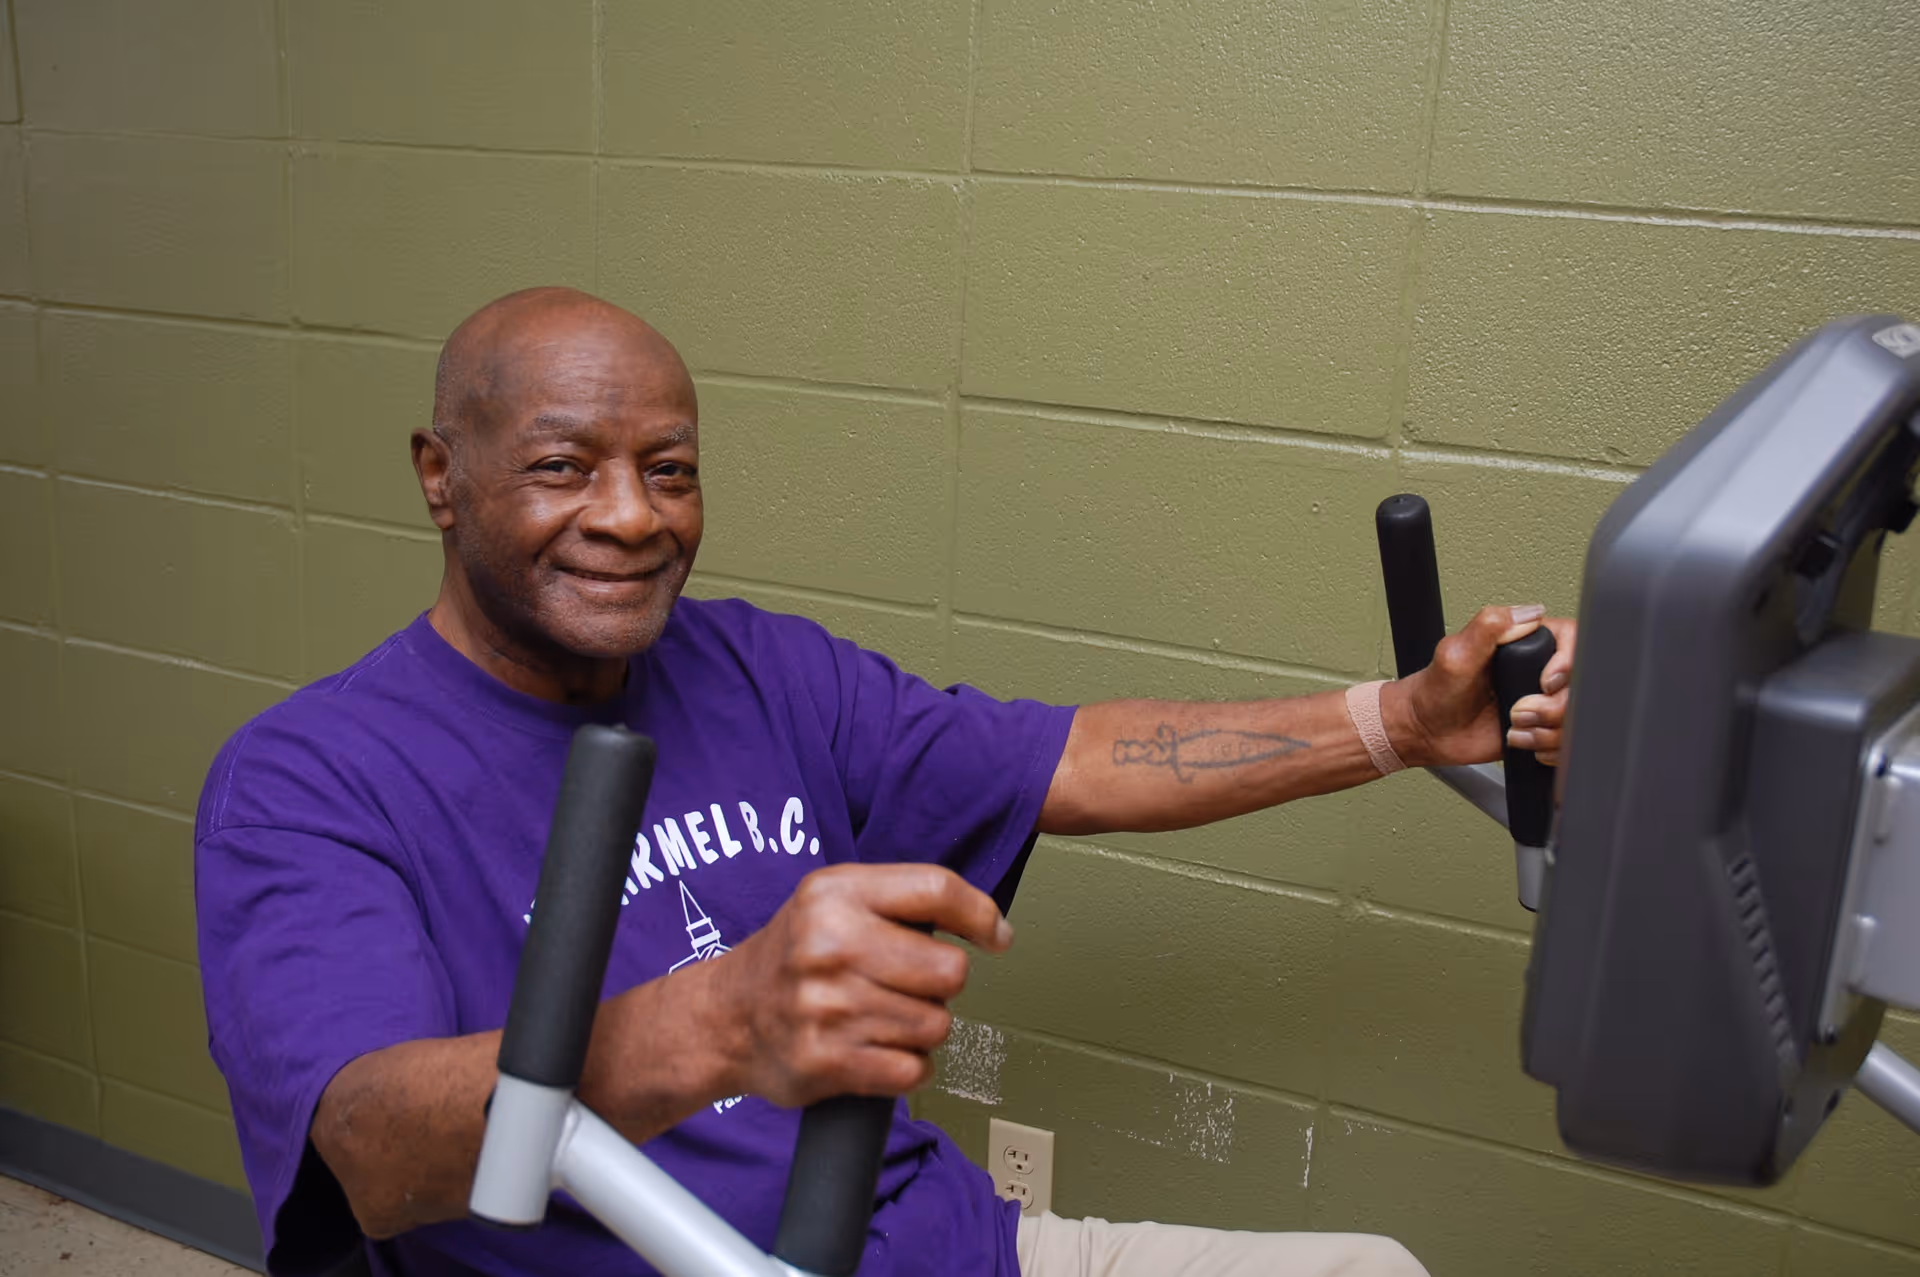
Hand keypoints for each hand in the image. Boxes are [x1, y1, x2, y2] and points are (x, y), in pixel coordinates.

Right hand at [707, 863, 1011, 1106]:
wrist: (724, 1018)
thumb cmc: (793, 957)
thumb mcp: (832, 899)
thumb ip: (903, 898)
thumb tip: (993, 926)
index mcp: (836, 894)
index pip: (936, 889)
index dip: (980, 914)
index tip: (994, 935)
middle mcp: (829, 946)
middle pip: (949, 971)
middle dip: (940, 985)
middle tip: (908, 985)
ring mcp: (827, 1008)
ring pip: (935, 1025)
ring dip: (921, 1028)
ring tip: (882, 1018)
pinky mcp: (826, 1062)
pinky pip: (913, 1070)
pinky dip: (908, 1067)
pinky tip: (879, 1050)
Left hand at [1387, 604, 1577, 767]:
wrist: (1427, 732)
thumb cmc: (1435, 692)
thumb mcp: (1456, 652)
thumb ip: (1488, 626)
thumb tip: (1529, 612)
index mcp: (1523, 642)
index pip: (1575, 641)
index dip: (1567, 665)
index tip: (1544, 682)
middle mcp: (1538, 669)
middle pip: (1583, 685)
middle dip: (1553, 707)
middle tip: (1517, 711)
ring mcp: (1543, 700)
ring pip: (1577, 716)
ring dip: (1547, 730)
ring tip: (1514, 728)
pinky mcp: (1543, 727)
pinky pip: (1569, 740)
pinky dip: (1550, 747)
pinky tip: (1523, 741)